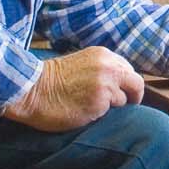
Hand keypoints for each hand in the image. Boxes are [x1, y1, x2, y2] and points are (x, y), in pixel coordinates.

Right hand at [1, 47, 143, 131]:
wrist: (31, 90)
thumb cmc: (51, 81)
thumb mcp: (81, 64)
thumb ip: (102, 69)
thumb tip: (120, 85)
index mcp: (103, 55)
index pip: (128, 70)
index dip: (126, 84)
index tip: (122, 93)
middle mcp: (108, 66)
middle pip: (136, 83)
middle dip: (132, 96)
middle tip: (125, 106)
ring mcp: (106, 83)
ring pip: (125, 99)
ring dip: (114, 106)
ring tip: (92, 107)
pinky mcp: (101, 101)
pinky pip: (112, 112)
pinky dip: (103, 114)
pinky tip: (86, 112)